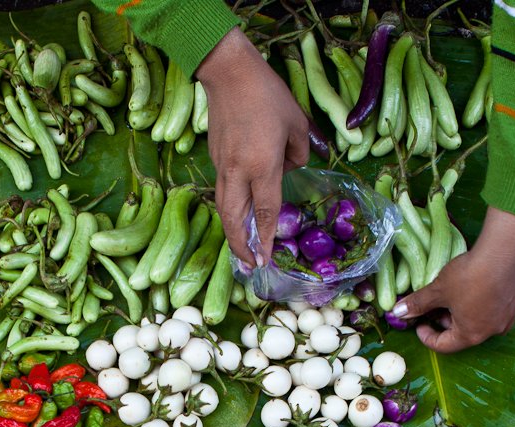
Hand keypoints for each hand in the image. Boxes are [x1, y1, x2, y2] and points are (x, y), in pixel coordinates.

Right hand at [197, 27, 309, 266]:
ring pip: (225, 208)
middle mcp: (238, 171)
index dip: (266, 238)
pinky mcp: (215, 157)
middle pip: (235, 219)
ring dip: (233, 232)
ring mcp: (222, 165)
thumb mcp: (298, 124)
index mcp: (262, 166)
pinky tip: (239, 218)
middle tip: (251, 266)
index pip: (266, 211)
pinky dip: (230, 211)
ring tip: (243, 250)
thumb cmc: (268, 95)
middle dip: (242, 246)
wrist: (228, 72)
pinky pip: (223, 191)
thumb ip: (299, 154)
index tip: (267, 259)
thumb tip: (291, 169)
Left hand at [392, 207, 514, 352]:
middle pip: (462, 334)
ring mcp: (506, 319)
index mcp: (470, 335)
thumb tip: (397, 312)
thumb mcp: (438, 290)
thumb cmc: (468, 276)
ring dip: (462, 313)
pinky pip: (492, 310)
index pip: (443, 346)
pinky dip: (480, 305)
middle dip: (444, 321)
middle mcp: (491, 332)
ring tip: (453, 294)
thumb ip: (418, 303)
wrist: (503, 253)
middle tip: (435, 304)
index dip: (426, 336)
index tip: (419, 323)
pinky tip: (475, 287)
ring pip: (478, 322)